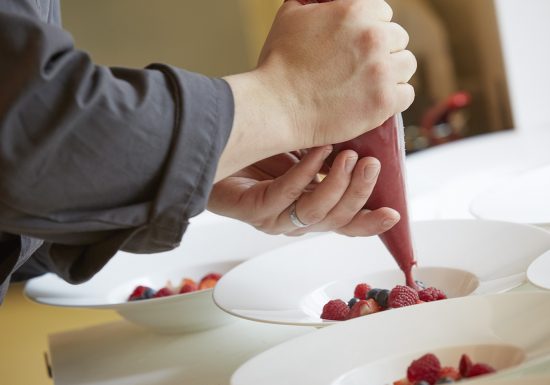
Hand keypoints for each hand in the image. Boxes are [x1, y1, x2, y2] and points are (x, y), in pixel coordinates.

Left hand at [208, 146, 399, 235]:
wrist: (218, 145)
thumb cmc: (263, 150)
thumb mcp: (309, 152)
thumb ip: (335, 158)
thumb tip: (371, 146)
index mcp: (311, 212)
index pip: (346, 225)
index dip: (369, 223)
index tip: (394, 213)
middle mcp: (295, 221)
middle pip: (335, 220)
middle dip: (358, 193)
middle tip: (370, 164)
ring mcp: (273, 218)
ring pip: (313, 213)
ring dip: (336, 184)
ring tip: (348, 155)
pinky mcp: (252, 210)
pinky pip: (285, 195)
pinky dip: (305, 172)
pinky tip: (317, 151)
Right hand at [257, 0, 415, 144]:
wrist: (276, 106)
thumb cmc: (279, 64)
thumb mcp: (291, 15)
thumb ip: (314, 1)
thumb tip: (323, 0)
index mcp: (356, 11)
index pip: (384, 14)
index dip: (371, 29)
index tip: (359, 46)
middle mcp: (374, 37)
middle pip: (399, 39)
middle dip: (383, 51)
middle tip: (362, 67)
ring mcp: (381, 71)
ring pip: (407, 65)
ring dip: (392, 73)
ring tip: (370, 84)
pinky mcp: (384, 102)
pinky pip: (407, 94)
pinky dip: (394, 98)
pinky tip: (375, 100)